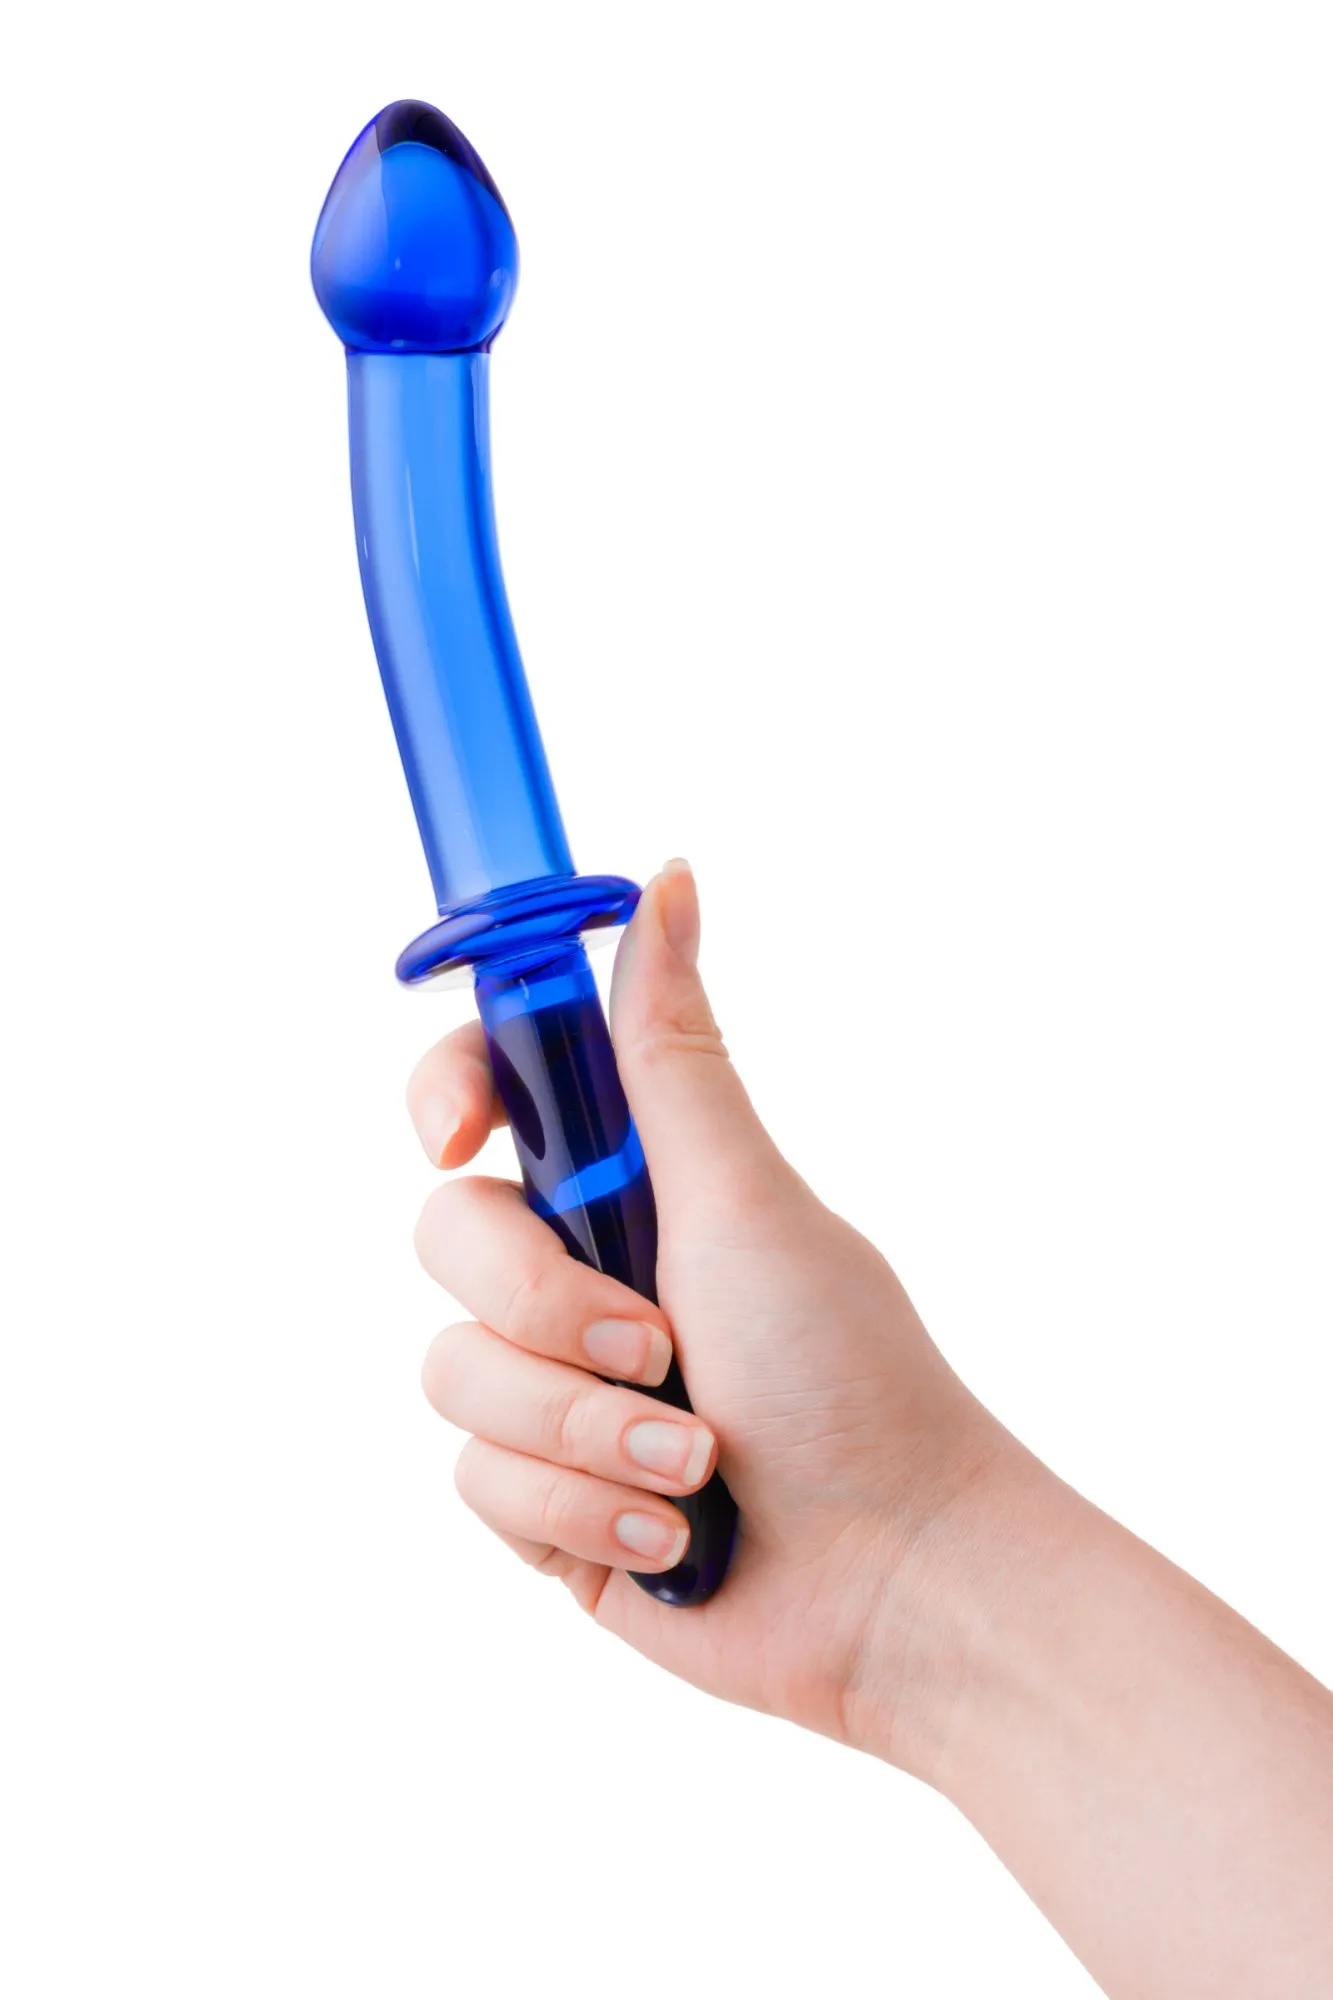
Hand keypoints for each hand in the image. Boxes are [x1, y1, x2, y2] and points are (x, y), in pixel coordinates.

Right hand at [408, 860, 1007, 1765]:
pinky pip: (481, 1485)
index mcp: (633, 1183)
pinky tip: (672, 1542)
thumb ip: (670, 1050)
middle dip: (543, 1307)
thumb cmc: (848, 1375)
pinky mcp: (547, 1505)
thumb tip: (667, 874)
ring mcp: (558, 1393)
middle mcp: (583, 1275)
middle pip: (446, 1240)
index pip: (486, 1096)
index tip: (459, 1135)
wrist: (895, 1582)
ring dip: (581, 1433)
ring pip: (455, 1376)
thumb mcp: (745, 1197)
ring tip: (695, 1468)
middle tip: (654, 1346)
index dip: (447, 1096)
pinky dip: (581, 1514)